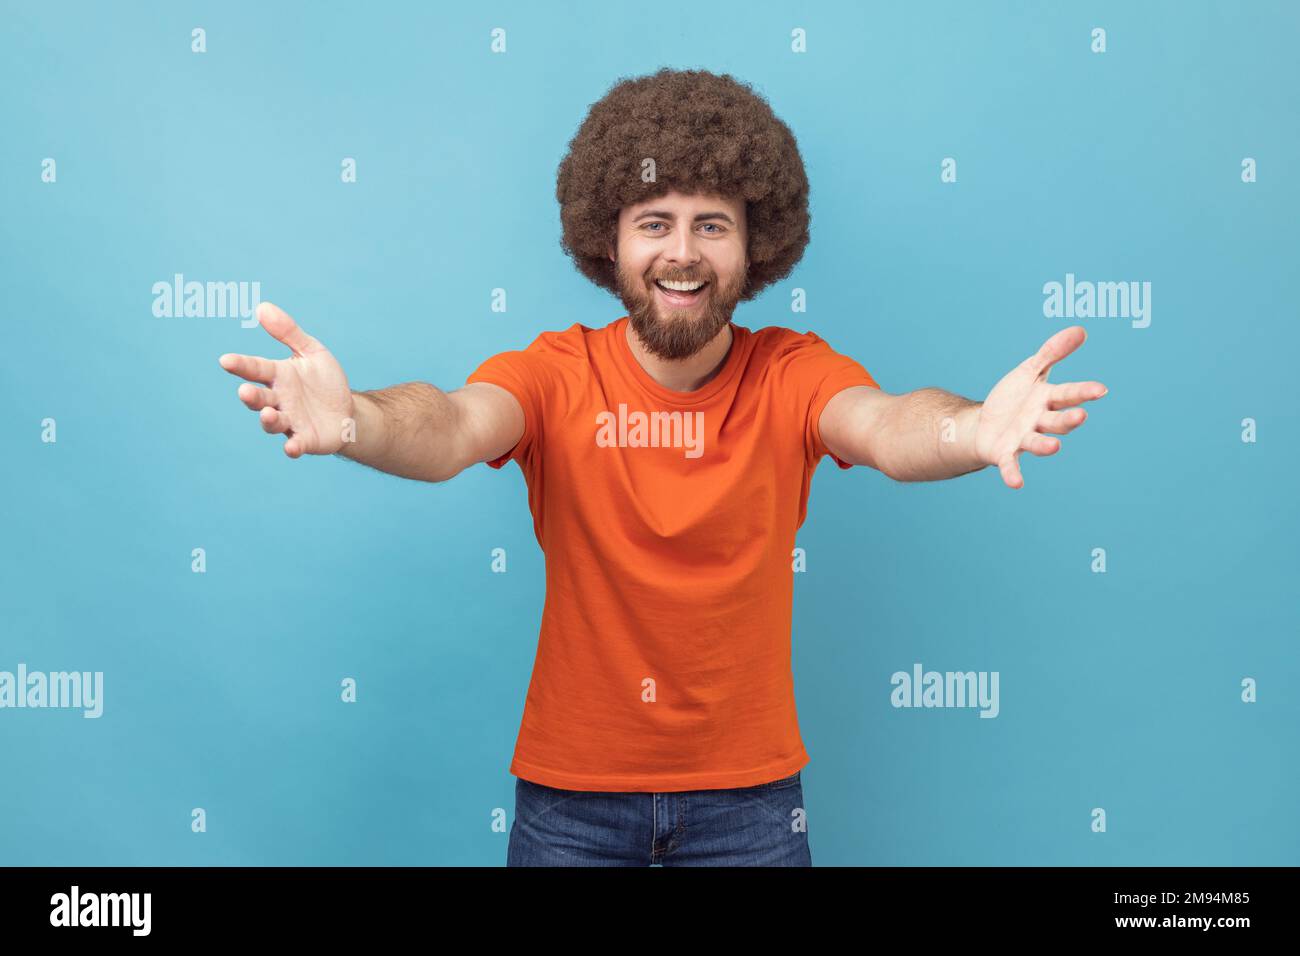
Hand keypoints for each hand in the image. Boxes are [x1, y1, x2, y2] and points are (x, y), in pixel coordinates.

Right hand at [218, 302, 354, 457]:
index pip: (255, 368)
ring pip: (273, 422)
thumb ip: (288, 331)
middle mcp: (279, 400)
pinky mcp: (305, 440)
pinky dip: (292, 447)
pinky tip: (291, 447)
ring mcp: (290, 422)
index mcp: (278, 376)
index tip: (225, 360)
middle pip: (260, 398)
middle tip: (245, 392)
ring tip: (268, 414)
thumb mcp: (311, 351)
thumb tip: (262, 307)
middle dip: (251, 396)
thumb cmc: (324, 381)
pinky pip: (295, 445)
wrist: (347, 411)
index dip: (241, 365)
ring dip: (268, 420)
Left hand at [974, 326, 1106, 488]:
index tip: (1101, 390)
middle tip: (1081, 415)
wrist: (983, 422)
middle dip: (1069, 419)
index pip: (1069, 394)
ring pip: (1038, 442)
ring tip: (1055, 446)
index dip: (1084, 392)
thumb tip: (1080, 329)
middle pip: (1058, 421)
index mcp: (1048, 399)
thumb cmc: (1013, 397)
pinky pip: (1011, 464)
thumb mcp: (1030, 370)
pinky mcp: (1005, 453)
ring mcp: (1024, 438)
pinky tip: (1016, 483)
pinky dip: (1013, 473)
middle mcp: (1040, 421)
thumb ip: (1052, 352)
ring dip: (1046, 445)